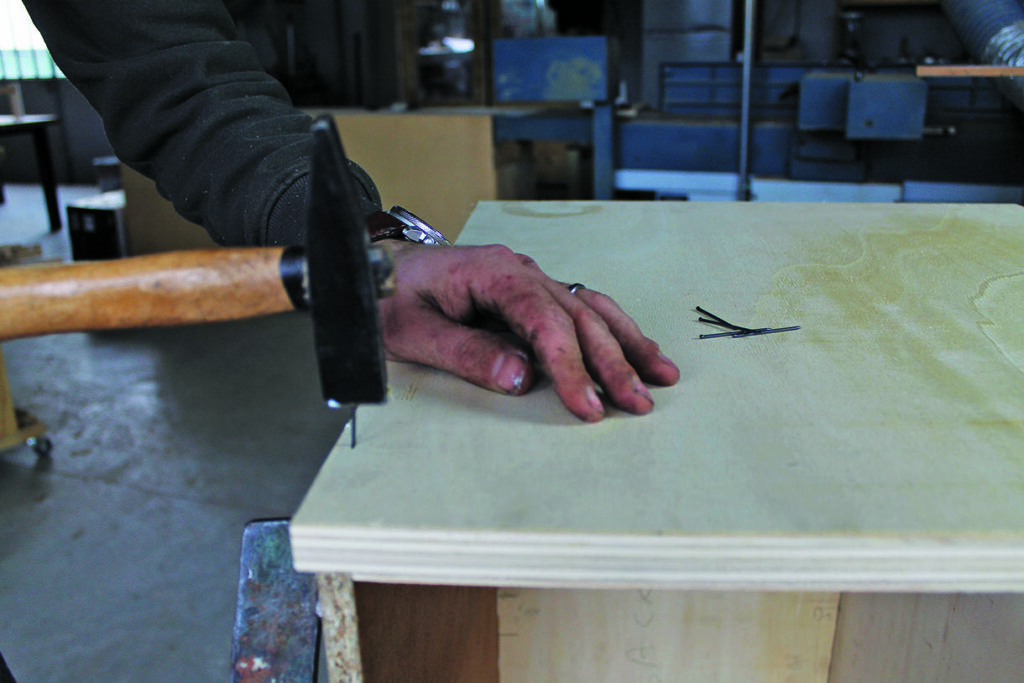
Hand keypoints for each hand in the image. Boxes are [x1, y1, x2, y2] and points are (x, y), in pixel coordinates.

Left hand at [376, 242, 679, 421]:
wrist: (373, 266)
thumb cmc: (389, 296)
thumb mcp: (412, 331)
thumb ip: (465, 354)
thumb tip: (520, 378)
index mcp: (493, 273)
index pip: (545, 323)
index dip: (571, 365)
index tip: (587, 405)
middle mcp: (521, 271)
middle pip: (578, 317)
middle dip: (613, 362)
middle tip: (638, 404)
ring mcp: (530, 279)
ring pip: (591, 309)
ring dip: (626, 343)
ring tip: (660, 375)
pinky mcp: (531, 292)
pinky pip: (582, 307)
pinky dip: (612, 329)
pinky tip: (635, 348)